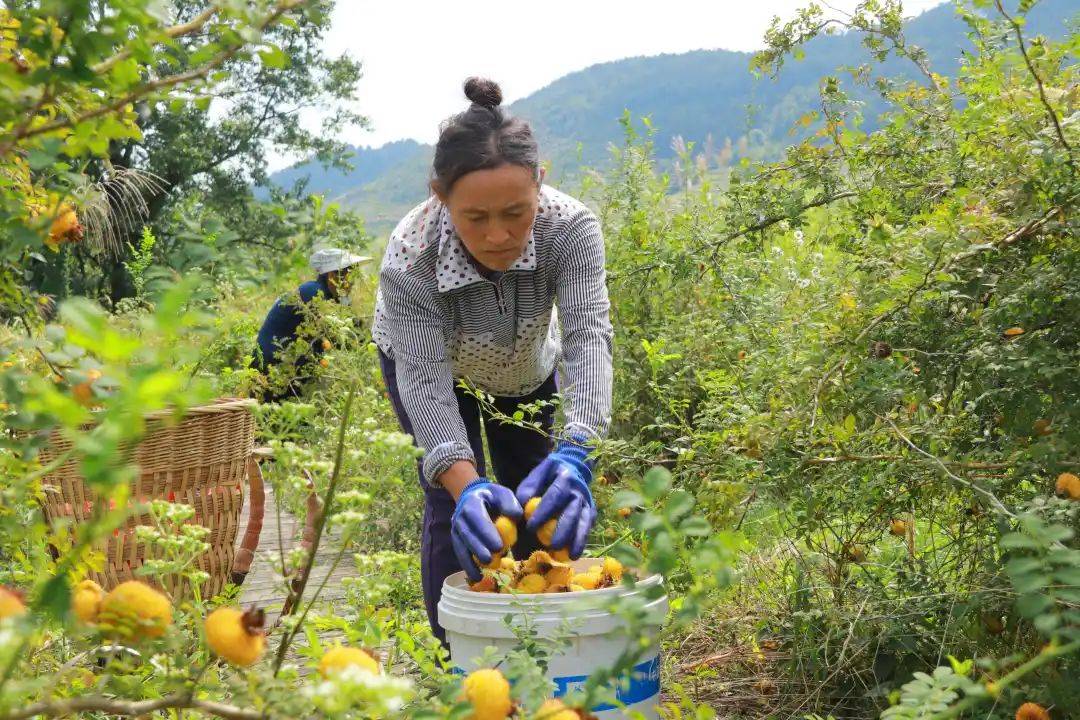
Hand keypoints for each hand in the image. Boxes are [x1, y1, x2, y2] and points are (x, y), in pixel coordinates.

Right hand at [451, 479, 522, 581]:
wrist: (473, 496)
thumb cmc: (492, 497)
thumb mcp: (502, 493)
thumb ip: (509, 503)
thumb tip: (516, 515)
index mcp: (472, 502)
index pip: (477, 518)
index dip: (486, 532)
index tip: (499, 546)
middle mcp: (460, 516)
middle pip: (468, 535)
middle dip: (479, 549)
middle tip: (491, 560)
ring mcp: (456, 529)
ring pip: (462, 546)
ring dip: (471, 561)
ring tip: (481, 575)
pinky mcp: (457, 539)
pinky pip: (460, 553)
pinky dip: (467, 565)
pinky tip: (476, 577)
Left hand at [516, 439, 596, 558]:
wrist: (569, 469)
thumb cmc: (546, 478)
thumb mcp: (535, 477)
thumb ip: (527, 489)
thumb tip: (523, 506)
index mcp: (564, 476)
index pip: (554, 495)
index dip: (544, 511)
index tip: (531, 527)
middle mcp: (578, 488)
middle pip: (572, 510)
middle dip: (563, 529)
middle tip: (553, 545)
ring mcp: (586, 500)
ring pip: (583, 521)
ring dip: (578, 538)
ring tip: (571, 555)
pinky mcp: (591, 511)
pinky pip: (587, 527)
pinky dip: (582, 540)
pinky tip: (575, 553)